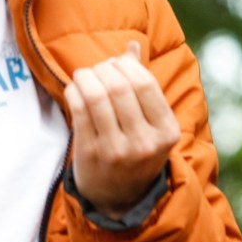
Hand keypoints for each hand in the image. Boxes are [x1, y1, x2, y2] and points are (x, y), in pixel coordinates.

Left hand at [64, 41, 179, 217]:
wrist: (119, 197)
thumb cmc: (136, 148)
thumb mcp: (151, 123)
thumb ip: (143, 84)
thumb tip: (133, 45)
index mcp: (167, 132)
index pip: (144, 83)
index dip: (124, 65)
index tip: (115, 64)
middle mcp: (144, 142)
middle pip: (117, 86)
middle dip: (102, 69)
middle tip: (96, 70)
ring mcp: (116, 150)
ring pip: (95, 95)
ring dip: (85, 76)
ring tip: (84, 76)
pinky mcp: (90, 153)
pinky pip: (77, 108)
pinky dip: (74, 91)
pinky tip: (75, 90)